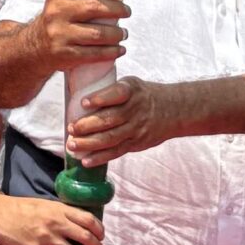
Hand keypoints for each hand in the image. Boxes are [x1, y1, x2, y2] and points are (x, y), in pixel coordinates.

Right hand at [0, 194, 102, 244]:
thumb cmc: (18, 207)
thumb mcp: (43, 204)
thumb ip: (58, 212)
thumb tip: (73, 219)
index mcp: (58, 208)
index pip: (87, 218)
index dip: (98, 229)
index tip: (101, 236)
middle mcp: (55, 222)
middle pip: (85, 236)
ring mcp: (46, 236)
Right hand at [30, 0, 129, 72]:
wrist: (34, 48)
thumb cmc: (56, 21)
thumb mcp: (62, 2)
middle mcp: (56, 13)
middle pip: (94, 7)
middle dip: (117, 9)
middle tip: (126, 12)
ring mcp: (60, 34)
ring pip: (98, 33)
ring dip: (117, 33)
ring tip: (124, 33)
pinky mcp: (65, 54)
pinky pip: (95, 53)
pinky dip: (112, 52)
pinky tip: (119, 49)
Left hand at [67, 76, 181, 165]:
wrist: (173, 110)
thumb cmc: (143, 95)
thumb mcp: (131, 84)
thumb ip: (110, 90)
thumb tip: (77, 96)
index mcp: (132, 91)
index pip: (116, 94)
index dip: (100, 98)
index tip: (83, 102)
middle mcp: (135, 110)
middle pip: (110, 119)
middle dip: (88, 125)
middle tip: (70, 127)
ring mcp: (136, 129)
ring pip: (111, 138)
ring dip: (89, 143)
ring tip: (72, 145)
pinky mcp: (136, 144)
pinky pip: (117, 152)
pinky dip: (100, 157)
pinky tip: (86, 161)